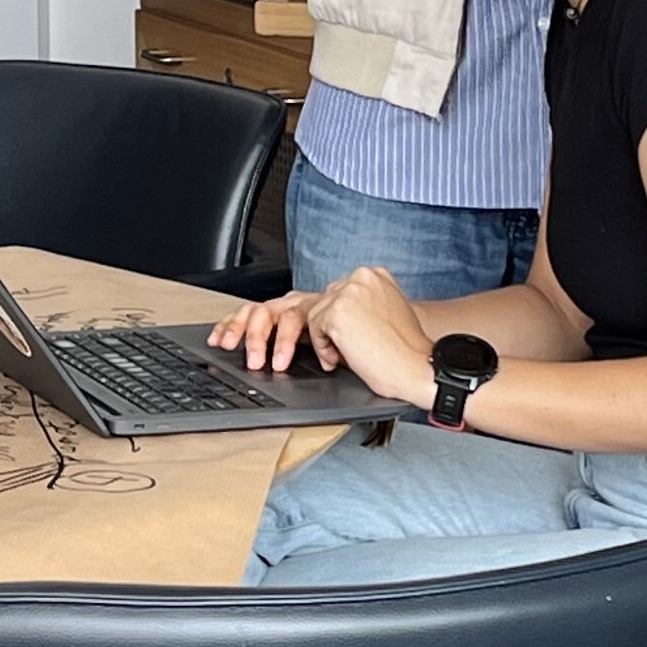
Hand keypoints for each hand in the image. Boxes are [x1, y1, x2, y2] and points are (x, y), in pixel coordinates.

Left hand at [210, 267, 441, 405]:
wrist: (422, 369)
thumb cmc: (402, 360)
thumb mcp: (371, 330)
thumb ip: (346, 320)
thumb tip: (312, 331)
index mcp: (367, 279)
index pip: (313, 295)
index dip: (278, 316)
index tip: (243, 331)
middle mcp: (357, 278)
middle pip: (294, 300)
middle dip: (252, 322)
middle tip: (224, 340)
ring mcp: (347, 292)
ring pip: (302, 317)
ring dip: (298, 343)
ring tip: (295, 361)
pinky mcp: (339, 310)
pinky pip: (313, 331)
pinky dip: (323, 350)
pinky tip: (340, 359)